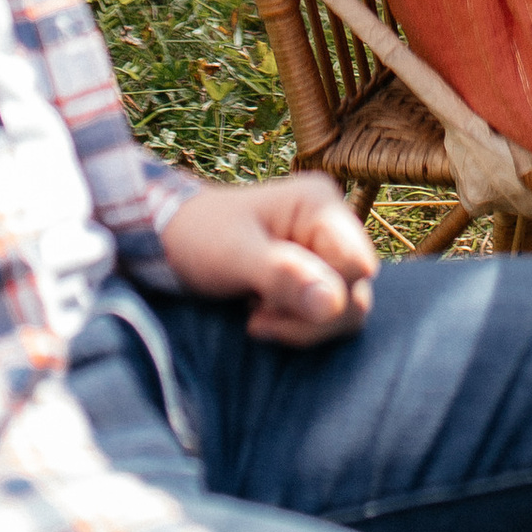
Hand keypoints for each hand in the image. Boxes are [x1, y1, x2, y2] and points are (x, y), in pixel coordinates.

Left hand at [158, 173, 378, 344]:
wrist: (175, 241)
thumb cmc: (201, 236)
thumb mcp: (235, 255)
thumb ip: (284, 275)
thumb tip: (336, 303)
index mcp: (320, 204)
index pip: (356, 267)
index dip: (323, 296)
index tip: (266, 303)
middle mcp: (333, 227)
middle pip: (355, 294)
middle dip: (308, 318)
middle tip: (256, 314)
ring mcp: (327, 254)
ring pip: (345, 312)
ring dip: (301, 326)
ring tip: (256, 314)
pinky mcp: (317, 278)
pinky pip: (329, 318)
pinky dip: (298, 327)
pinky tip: (262, 317)